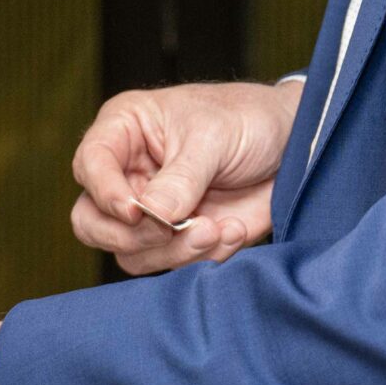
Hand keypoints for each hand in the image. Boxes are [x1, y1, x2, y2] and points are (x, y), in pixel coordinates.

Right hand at [70, 78, 303, 273]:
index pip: (89, 164)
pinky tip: (233, 231)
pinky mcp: (179, 239)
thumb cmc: (246, 119)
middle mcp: (128, 174)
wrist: (296, 145)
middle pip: (92, 221)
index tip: (136, 211)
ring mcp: (152, 211)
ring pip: (131, 253)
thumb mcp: (213, 137)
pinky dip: (204, 257)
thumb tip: (152, 217)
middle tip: (171, 230)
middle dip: (131, 236)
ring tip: (217, 229)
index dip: (104, 192)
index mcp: (124, 132)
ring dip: (173, 252)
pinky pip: (173, 265)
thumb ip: (180, 179)